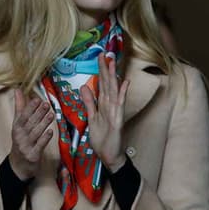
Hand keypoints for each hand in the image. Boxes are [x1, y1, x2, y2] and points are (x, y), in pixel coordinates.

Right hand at [9, 89, 54, 179]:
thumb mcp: (18, 124)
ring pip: (35, 133)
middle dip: (38, 113)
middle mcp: (19, 136)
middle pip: (29, 123)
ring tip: (51, 115)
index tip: (37, 99)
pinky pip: (39, 146)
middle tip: (46, 104)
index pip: (22, 116)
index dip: (29, 108)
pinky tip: (51, 132)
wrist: (18, 165)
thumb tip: (18, 90)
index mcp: (17, 127)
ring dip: (43, 124)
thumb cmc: (21, 140)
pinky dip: (44, 139)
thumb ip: (20, 107)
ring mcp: (25, 146)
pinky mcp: (32, 155)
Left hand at [80, 53, 129, 172]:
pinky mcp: (117, 121)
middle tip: (104, 54)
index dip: (100, 72)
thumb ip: (89, 103)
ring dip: (113, 77)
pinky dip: (122, 94)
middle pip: (108, 85)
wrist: (110, 155)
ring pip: (113, 91)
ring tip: (113, 63)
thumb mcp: (91, 118)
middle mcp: (111, 106)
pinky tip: (124, 83)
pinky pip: (119, 105)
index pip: (102, 85)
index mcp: (103, 105)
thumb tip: (84, 87)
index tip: (99, 58)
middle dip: (106, 70)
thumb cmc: (103, 139)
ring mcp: (115, 113)